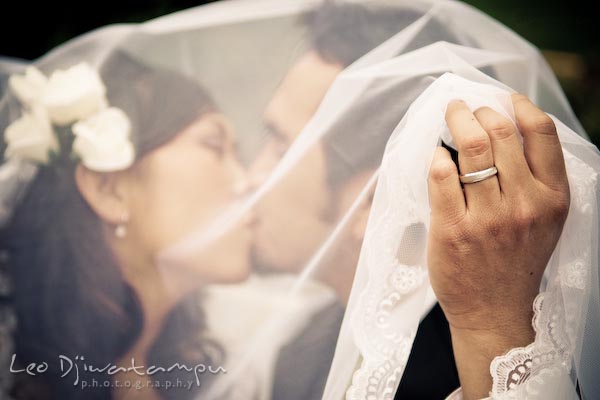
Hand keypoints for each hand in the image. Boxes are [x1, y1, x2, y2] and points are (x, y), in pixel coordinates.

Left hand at [427, 94, 569, 398]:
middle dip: (478, 110)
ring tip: (449, 117)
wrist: (494, 311)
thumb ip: (534, 179)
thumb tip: (506, 129)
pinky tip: (436, 155)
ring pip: (471, 148)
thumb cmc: (516, 261)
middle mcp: (523, 204)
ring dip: (456, 122)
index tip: (503, 99)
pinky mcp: (453, 228)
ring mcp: (487, 217)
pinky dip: (436, 156)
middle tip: (464, 108)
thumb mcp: (544, 221)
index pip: (541, 133)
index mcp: (552, 198)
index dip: (520, 106)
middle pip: (499, 133)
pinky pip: (441, 175)